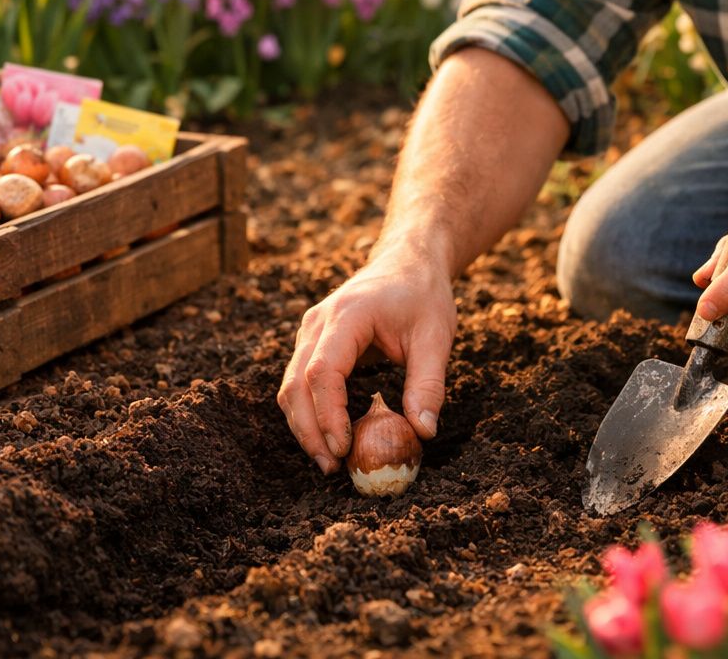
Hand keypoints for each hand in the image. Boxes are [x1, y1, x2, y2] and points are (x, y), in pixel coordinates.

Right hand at [277, 252, 455, 473]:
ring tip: (330, 461)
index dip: (328, 414)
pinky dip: (309, 412)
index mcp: (348, 314)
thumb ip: (428, 384)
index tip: (344, 448)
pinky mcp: (312, 341)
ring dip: (304, 426)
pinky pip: (300, 381)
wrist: (409, 261)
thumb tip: (423, 433)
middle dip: (309, 430)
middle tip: (332, 467)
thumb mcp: (436, 337)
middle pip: (296, 383)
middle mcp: (318, 321)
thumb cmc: (424, 295)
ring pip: (291, 386)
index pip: (322, 371)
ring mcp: (310, 330)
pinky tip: (330, 437)